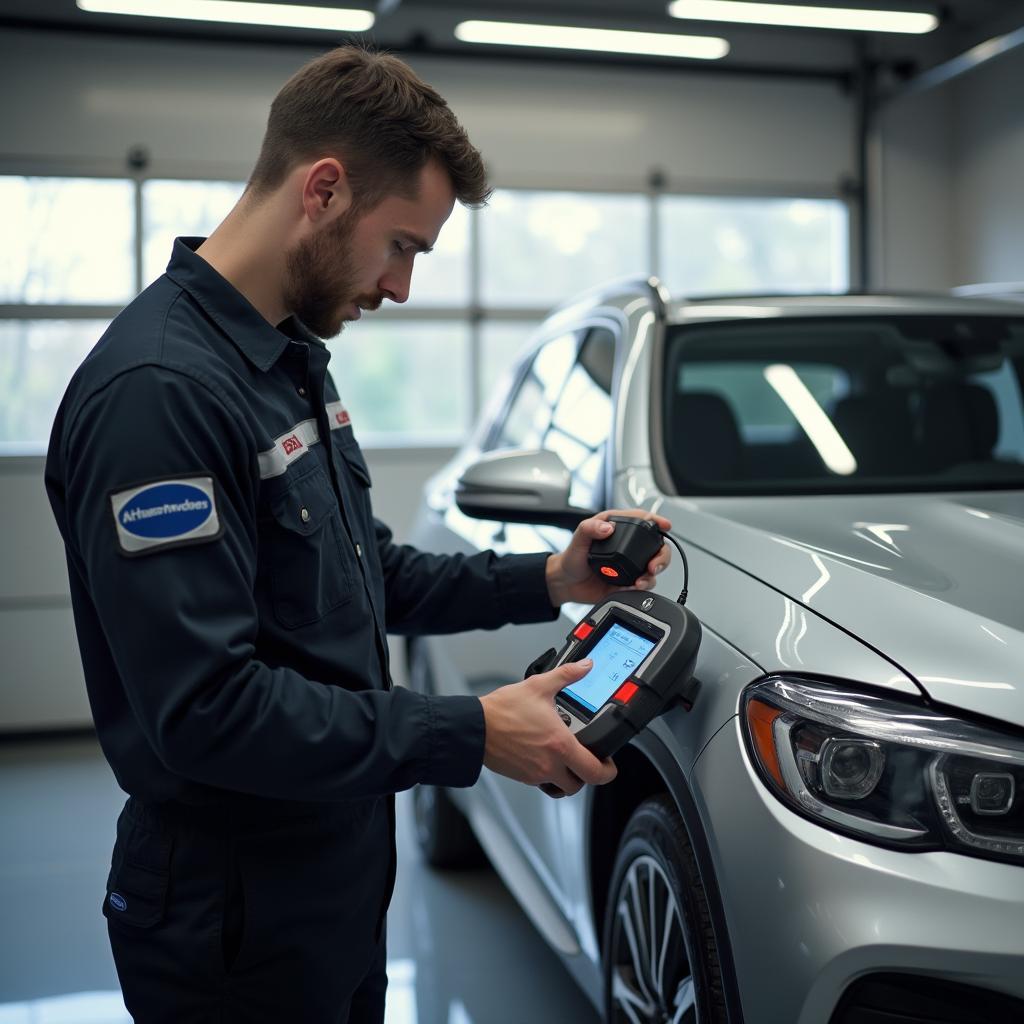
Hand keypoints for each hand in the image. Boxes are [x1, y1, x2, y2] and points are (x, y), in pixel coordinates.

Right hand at [479, 660, 616, 796]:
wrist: (475, 726)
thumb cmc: (502, 710)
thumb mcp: (539, 686)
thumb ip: (567, 675)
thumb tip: (585, 667)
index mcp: (560, 745)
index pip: (594, 771)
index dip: (607, 771)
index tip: (608, 763)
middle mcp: (549, 764)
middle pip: (579, 785)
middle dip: (586, 776)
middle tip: (586, 761)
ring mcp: (535, 774)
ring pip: (560, 786)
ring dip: (566, 776)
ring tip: (564, 757)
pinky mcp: (521, 776)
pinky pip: (541, 782)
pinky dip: (547, 773)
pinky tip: (542, 754)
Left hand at [545, 508, 672, 607]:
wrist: (566, 583)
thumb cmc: (571, 558)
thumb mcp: (578, 539)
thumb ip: (589, 529)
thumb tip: (607, 528)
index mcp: (617, 529)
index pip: (642, 520)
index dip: (656, 521)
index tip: (664, 526)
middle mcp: (628, 547)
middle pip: (656, 547)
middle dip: (661, 556)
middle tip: (654, 565)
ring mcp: (630, 565)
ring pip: (654, 568)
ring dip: (652, 575)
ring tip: (640, 581)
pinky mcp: (628, 581)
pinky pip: (643, 585)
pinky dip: (641, 587)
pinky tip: (631, 588)